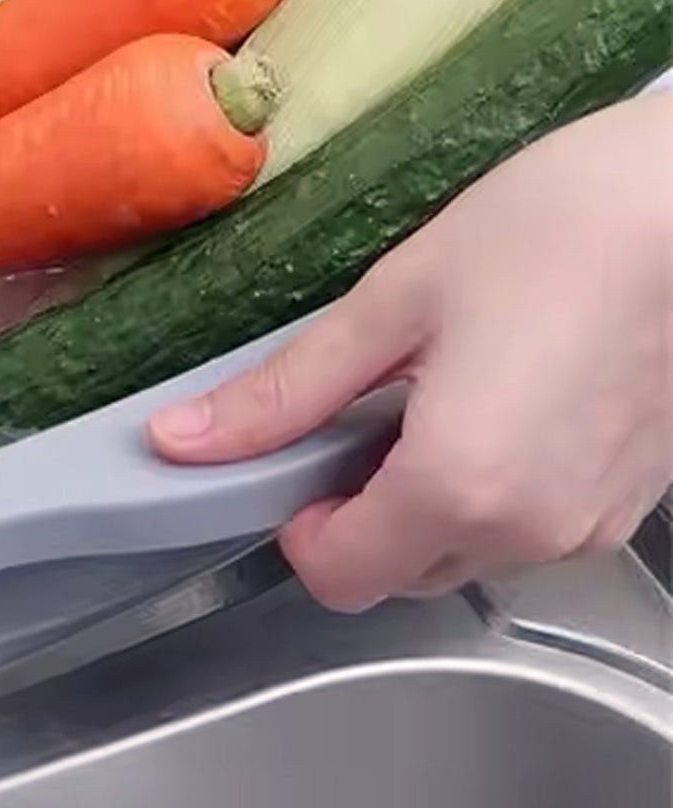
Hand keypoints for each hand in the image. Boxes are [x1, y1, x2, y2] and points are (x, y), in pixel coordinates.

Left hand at [150, 93, 672, 611]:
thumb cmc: (554, 230)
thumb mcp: (394, 302)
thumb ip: (285, 390)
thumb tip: (180, 439)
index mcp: (460, 487)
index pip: (336, 576)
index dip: (293, 523)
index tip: (291, 453)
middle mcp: (531, 532)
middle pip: (397, 572)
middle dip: (354, 508)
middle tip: (356, 405)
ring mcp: (589, 526)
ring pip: (461, 554)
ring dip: (421, 498)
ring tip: (432, 388)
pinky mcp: (626, 505)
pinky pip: (525, 529)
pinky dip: (487, 489)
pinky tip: (493, 397)